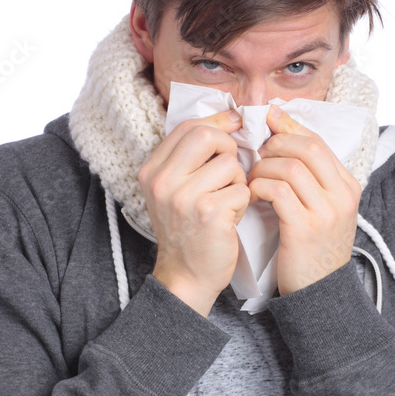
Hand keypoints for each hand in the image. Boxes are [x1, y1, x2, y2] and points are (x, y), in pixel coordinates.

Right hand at [138, 110, 249, 315]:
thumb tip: (231, 119)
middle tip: (230, 170)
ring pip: (230, 165)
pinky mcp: (209, 213)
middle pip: (207, 135)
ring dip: (238, 182)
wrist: (186, 275)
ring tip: (227, 201)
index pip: (187, 127)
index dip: (217, 122)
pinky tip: (230, 218)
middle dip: (228, 147)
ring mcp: (185, 197)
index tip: (235, 125)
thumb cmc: (187, 230)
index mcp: (152, 171)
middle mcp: (163, 182)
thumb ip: (191, 158)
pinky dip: (242, 203)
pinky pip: (241, 189)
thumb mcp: (174, 190)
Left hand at [247, 105, 360, 295]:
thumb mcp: (323, 210)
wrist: (321, 293)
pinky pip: (277, 192)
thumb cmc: (314, 248)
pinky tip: (252, 196)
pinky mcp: (304, 229)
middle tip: (257, 154)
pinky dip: (259, 187)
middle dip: (275, 144)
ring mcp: (325, 212)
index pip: (317, 142)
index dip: (290, 126)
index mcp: (348, 186)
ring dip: (263, 168)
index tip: (268, 119)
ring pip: (289, 167)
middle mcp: (341, 196)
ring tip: (252, 179)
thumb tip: (281, 137)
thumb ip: (310, 178)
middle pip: (307, 147)